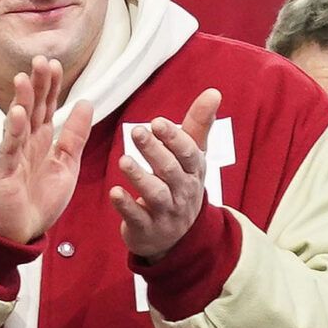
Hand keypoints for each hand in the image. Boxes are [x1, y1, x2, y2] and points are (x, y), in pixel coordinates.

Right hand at [0, 59, 93, 243]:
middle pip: (32, 108)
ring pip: (17, 123)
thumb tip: (87, 102)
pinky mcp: (4, 172)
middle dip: (36, 85)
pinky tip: (17, 114)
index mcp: (42, 140)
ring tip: (24, 79)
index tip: (56, 65)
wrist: (20, 231)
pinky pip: (9, 148)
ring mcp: (13, 155)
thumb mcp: (67, 164)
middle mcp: (26, 143)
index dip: (52, 87)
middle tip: (41, 61)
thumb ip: (76, 134)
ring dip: (20, 101)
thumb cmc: (40, 199)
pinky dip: (13, 131)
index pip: (47, 107)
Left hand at [110, 90, 221, 261]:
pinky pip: (137, 217)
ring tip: (123, 161)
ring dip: (139, 177)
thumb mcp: (192, 157)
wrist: (176, 236)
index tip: (157, 122)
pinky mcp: (148, 228)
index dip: (174, 137)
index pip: (188, 153)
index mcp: (193, 170)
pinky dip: (126, 206)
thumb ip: (198, 125)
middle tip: (136, 132)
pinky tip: (114, 193)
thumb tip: (214, 92)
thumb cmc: (180, 184)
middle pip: (171, 170)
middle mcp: (183, 191)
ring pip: (155, 194)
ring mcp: (167, 212)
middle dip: (155, 151)